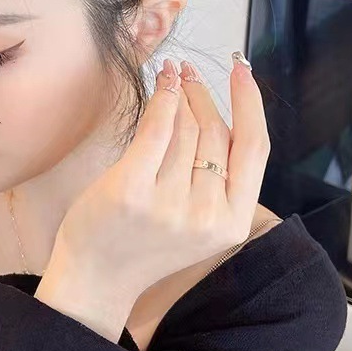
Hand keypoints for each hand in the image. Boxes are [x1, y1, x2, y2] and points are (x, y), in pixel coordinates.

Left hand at [50, 53, 270, 301]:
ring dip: (180, 92)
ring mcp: (169, 204)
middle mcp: (206, 215)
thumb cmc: (145, 242)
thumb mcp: (197, 219)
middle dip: (203, 94)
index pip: (254, 149)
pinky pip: (156, 129)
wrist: (97, 279)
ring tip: (173, 75)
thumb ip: (214, 177)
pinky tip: (162, 83)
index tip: (243, 70)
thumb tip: (216, 111)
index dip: (251, 104)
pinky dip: (162, 100)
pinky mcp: (132, 189)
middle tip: (190, 73)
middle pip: (215, 132)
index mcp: (231, 223)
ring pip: (185, 127)